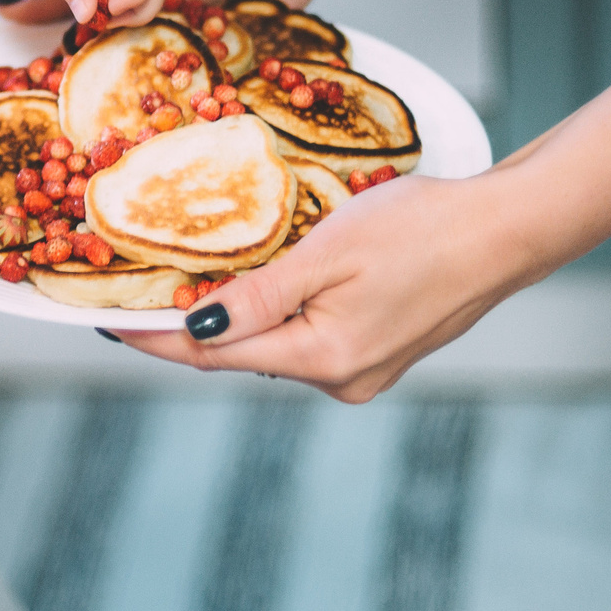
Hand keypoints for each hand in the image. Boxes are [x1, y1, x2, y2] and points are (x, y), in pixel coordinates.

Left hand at [111, 170, 548, 400]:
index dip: (153, 338)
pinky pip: (308, 338)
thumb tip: (194, 332)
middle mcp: (341, 381)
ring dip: (236, 317)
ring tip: (189, 280)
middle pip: (240, 355)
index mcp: (323, 359)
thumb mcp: (328, 252)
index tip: (104, 322)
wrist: (506, 232)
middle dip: (189, 326)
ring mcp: (363, 373)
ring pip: (275, 346)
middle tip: (137, 291)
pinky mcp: (379, 355)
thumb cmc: (424, 229)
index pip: (211, 354)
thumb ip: (258, 296)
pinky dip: (279, 314)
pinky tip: (263, 284)